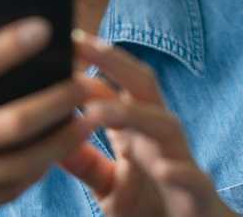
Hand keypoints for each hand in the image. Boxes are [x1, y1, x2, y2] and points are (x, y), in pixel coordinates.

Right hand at [0, 18, 94, 216]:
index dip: (9, 47)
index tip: (45, 26)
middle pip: (10, 124)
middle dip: (56, 99)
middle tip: (87, 79)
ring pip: (20, 165)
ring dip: (61, 139)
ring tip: (90, 115)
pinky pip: (9, 192)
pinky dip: (40, 169)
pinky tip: (60, 146)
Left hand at [60, 30, 235, 216]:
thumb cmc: (150, 204)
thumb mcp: (107, 183)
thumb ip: (82, 160)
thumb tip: (46, 133)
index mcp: (136, 128)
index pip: (111, 86)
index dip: (87, 63)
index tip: (59, 42)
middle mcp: (158, 135)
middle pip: (142, 86)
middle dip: (113, 61)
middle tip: (78, 43)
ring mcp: (180, 160)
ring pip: (164, 124)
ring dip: (133, 114)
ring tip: (97, 111)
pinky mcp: (197, 194)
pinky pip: (193, 177)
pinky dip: (179, 171)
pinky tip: (161, 168)